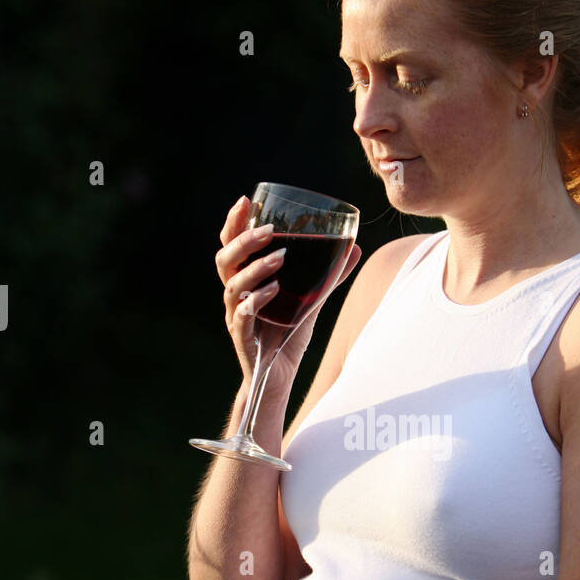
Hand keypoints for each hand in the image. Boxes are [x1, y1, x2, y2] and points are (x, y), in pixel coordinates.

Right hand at [216, 196, 361, 396]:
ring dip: (256, 268)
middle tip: (269, 230)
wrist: (277, 379)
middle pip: (224, 261)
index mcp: (246, 282)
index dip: (234, 224)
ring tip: (280, 257)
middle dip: (243, 241)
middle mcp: (236, 297)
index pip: (231, 247)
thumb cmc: (288, 336)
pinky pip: (241, 318)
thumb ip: (328, 276)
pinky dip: (256, 302)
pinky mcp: (242, 340)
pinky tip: (272, 291)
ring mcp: (236, 318)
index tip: (245, 200)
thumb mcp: (311, 301)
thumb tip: (354, 248)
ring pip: (233, 287)